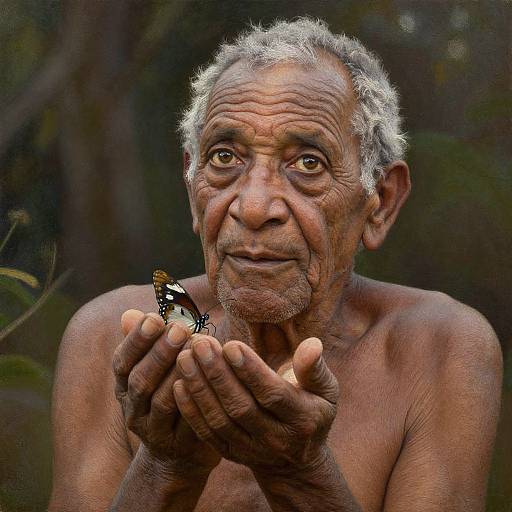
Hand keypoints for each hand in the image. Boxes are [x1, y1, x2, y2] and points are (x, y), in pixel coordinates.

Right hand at [112, 310, 220, 476]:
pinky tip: (207, 381)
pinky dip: (195, 401)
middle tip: (179, 329)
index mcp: (124, 387)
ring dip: (178, 374)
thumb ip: (147, 342)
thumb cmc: (168, 393)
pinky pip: (187, 424)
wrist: (177, 450)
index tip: (154, 318)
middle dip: (159, 353)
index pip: (122, 362)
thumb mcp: (153, 368)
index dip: (136, 340)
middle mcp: (133, 410)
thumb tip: (128, 313)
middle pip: (140, 381)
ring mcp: (154, 431)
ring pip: (162, 402)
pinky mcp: (178, 446)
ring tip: (195, 349)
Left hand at [173, 335, 338, 474]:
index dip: (251, 371)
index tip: (231, 345)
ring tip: (185, 357)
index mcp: (302, 418)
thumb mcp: (325, 390)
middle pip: (241, 407)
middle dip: (218, 374)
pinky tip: (178, 384)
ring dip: (199, 388)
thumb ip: (313, 367)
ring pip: (220, 420)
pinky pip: (207, 434)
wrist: (296, 460)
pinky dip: (191, 410)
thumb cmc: (311, 410)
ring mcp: (251, 450)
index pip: (273, 395)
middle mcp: (276, 438)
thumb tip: (312, 343)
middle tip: (200, 344)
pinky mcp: (231, 454)